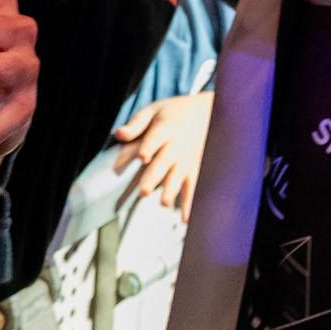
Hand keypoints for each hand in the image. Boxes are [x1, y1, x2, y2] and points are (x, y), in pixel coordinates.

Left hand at [108, 89, 211, 214]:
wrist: (212, 110)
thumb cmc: (176, 112)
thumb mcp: (155, 110)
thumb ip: (136, 124)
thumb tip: (119, 134)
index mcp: (165, 128)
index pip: (155, 138)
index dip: (149, 146)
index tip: (142, 156)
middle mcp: (177, 145)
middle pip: (164, 161)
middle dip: (154, 176)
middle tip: (144, 191)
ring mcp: (187, 159)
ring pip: (179, 176)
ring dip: (172, 190)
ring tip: (164, 203)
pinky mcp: (195, 170)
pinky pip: (192, 188)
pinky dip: (189, 204)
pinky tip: (184, 219)